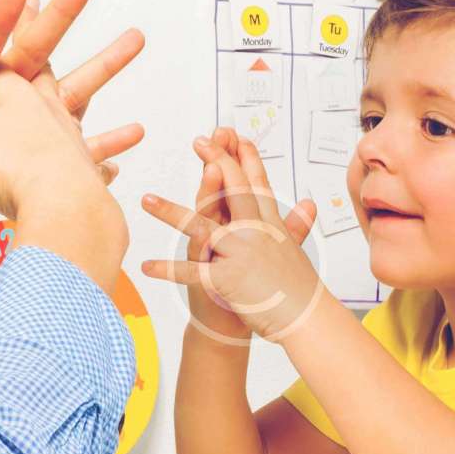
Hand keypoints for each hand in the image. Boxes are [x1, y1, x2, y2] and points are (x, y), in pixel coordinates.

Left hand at [141, 133, 320, 341]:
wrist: (307, 319)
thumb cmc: (300, 289)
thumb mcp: (295, 251)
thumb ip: (296, 224)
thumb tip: (308, 204)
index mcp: (270, 224)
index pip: (256, 183)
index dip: (245, 157)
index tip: (235, 134)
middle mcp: (255, 232)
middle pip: (234, 189)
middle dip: (216, 161)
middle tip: (199, 141)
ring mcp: (240, 253)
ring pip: (202, 226)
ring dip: (171, 212)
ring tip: (146, 200)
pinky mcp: (227, 280)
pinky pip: (191, 273)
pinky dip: (168, 270)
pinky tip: (146, 267)